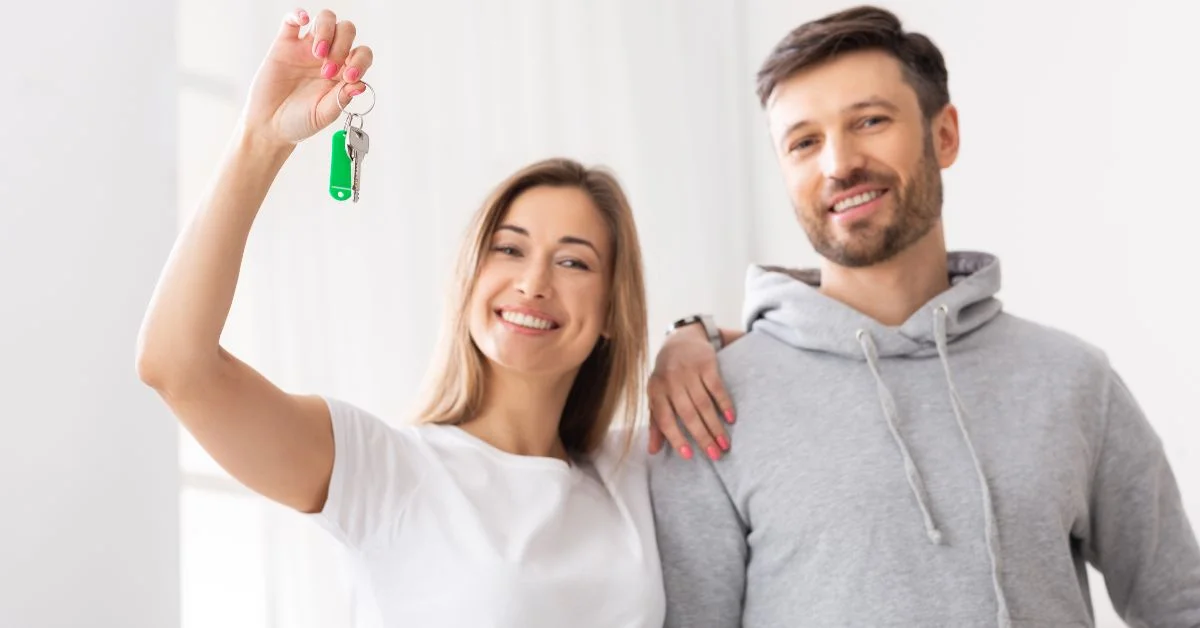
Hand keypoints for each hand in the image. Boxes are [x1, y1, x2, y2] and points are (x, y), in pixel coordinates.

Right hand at [239, 8, 373, 146]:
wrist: (269, 126)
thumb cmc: (300, 122)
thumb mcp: (324, 115)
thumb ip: (341, 99)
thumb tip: (361, 85)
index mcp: (343, 72)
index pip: (361, 54)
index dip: (360, 61)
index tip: (349, 77)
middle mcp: (329, 56)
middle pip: (346, 31)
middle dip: (342, 46)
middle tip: (327, 71)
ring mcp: (306, 48)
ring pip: (325, 20)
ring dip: (326, 31)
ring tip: (316, 53)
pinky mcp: (284, 44)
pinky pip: (292, 20)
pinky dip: (298, 14)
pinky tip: (303, 20)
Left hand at [647, 323, 734, 460]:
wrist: (680, 340)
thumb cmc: (667, 376)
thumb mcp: (657, 396)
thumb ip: (655, 423)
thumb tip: (653, 451)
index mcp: (656, 391)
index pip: (664, 419)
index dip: (675, 438)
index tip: (688, 455)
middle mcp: (671, 382)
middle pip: (688, 414)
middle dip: (702, 437)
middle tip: (715, 456)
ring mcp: (689, 372)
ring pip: (704, 404)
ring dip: (716, 426)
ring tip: (725, 444)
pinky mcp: (706, 364)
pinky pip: (716, 387)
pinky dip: (724, 404)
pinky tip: (731, 419)